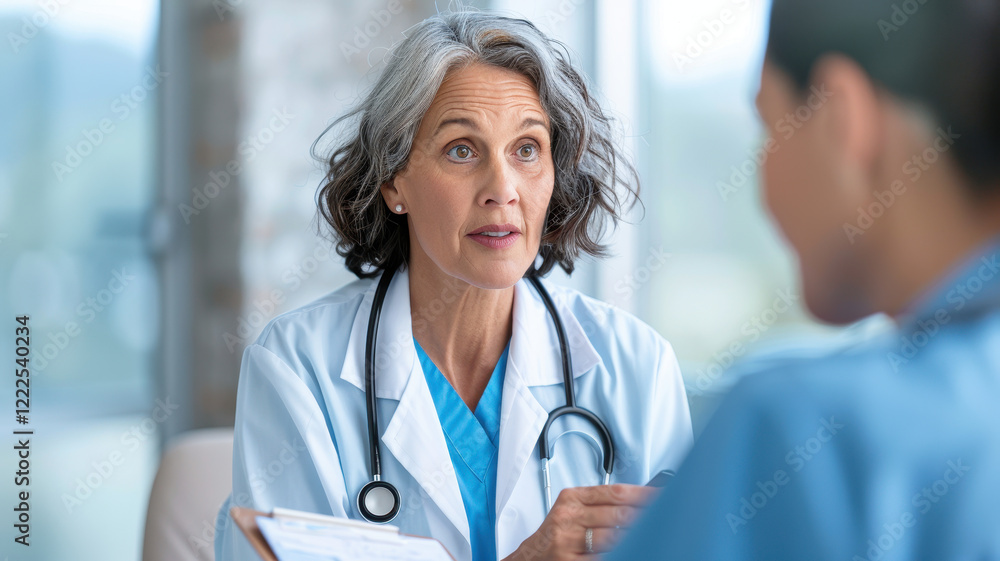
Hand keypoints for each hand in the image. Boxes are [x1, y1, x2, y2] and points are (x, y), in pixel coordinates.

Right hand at [503, 484, 655, 560]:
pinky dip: (619, 554)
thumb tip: (637, 502)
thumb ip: (600, 503)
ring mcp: (568, 540)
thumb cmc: (558, 531)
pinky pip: (603, 557)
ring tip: (647, 537)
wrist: (532, 556)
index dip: (641, 495)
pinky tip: (630, 550)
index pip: (614, 493)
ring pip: (613, 538)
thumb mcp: (573, 509)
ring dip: (633, 539)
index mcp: (572, 498)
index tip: (660, 496)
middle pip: (618, 515)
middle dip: (642, 518)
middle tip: (660, 519)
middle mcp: (568, 516)